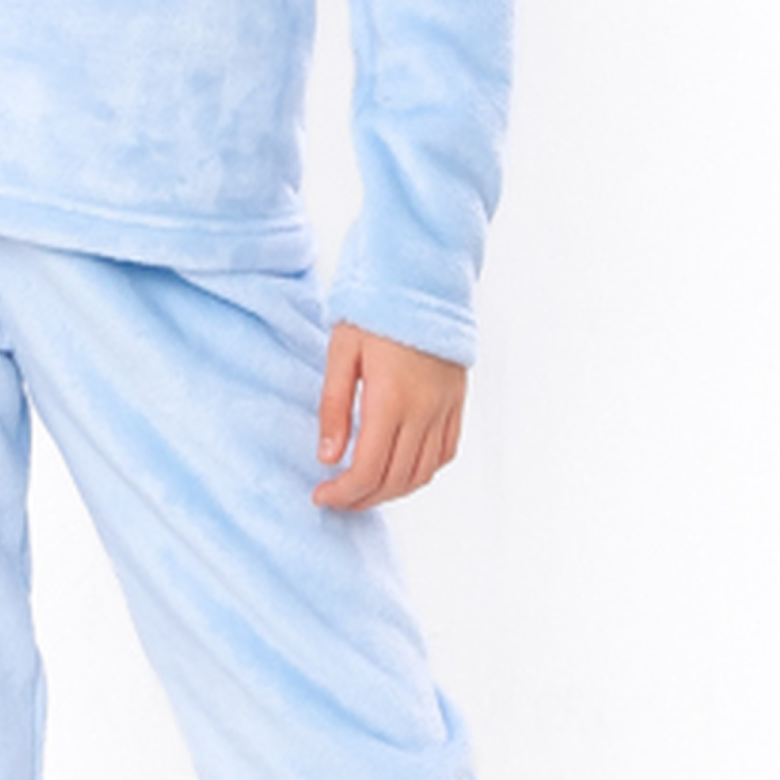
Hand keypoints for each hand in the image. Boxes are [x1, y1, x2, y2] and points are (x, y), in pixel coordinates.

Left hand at [313, 323, 464, 509]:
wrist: (422, 281)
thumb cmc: (375, 310)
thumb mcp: (341, 352)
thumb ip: (334, 408)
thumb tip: (328, 458)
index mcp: (391, 399)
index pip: (369, 469)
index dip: (344, 493)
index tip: (322, 496)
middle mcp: (424, 410)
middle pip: (396, 479)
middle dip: (363, 498)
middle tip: (337, 498)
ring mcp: (446, 408)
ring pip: (423, 474)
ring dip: (392, 491)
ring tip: (364, 491)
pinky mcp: (458, 402)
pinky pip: (445, 453)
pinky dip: (422, 472)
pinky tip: (399, 471)